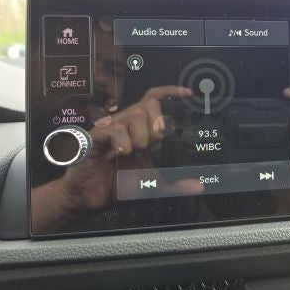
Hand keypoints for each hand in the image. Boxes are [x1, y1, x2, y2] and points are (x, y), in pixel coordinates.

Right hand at [32, 86, 200, 229]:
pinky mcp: (95, 136)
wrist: (90, 197)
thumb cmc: (117, 184)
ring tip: (130, 154)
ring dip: (139, 138)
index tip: (188, 94)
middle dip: (155, 127)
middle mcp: (126, 123)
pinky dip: (122, 143)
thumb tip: (199, 186)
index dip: (171, 92)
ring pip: (135, 115)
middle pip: (149, 105)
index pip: (155, 99)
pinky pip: (115, 129)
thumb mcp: (153, 186)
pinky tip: (118, 155)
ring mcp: (110, 128)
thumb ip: (175, 185)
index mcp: (139, 128)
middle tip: (149, 147)